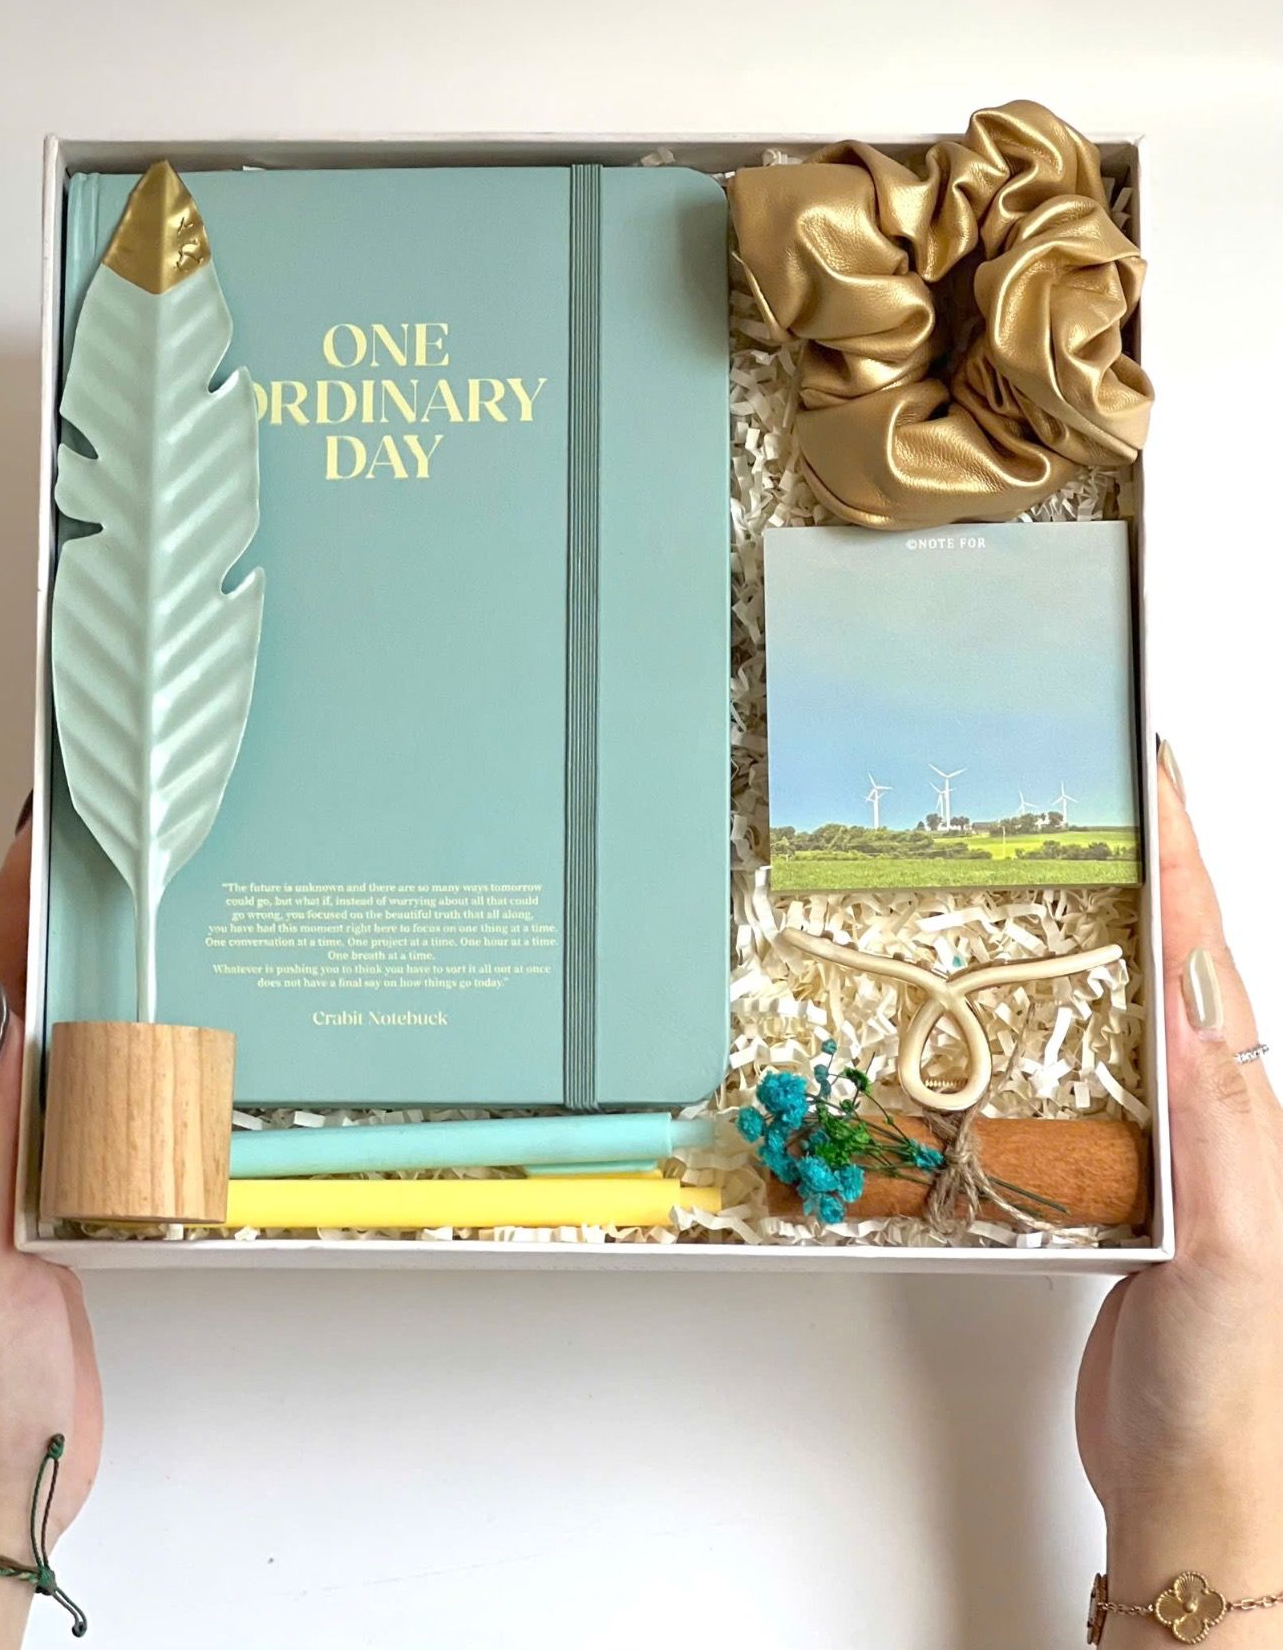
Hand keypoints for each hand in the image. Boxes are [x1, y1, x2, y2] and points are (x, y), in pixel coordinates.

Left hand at [0, 820, 101, 1644]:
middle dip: (58, 910)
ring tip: (154, 908)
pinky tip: (190, 1037)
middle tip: (110, 843)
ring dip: (106, 970)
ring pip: (81, 1039)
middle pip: (31, 994)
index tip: (44, 830)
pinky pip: (121, 1102)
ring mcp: (49, 1167)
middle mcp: (4, 1135)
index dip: (5, 903)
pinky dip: (149, 1051)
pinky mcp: (95, 1203)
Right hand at [1077, 750, 1282, 1639]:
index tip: (1148, 773)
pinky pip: (1078, 1074)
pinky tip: (1020, 1008)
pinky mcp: (1111, 1186)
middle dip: (1138, 866)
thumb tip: (1190, 1015)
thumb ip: (1218, 1137)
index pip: (1204, 954)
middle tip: (1098, 790)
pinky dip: (1051, 1019)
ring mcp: (1159, 1148)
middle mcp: (1208, 1117)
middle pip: (1167, 963)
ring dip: (1092, 930)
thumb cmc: (1232, 1388)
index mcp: (1241, 1112)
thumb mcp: (1232, 1252)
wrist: (1198, 1489)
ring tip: (1055, 861)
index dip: (1178, 857)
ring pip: (1119, 1010)